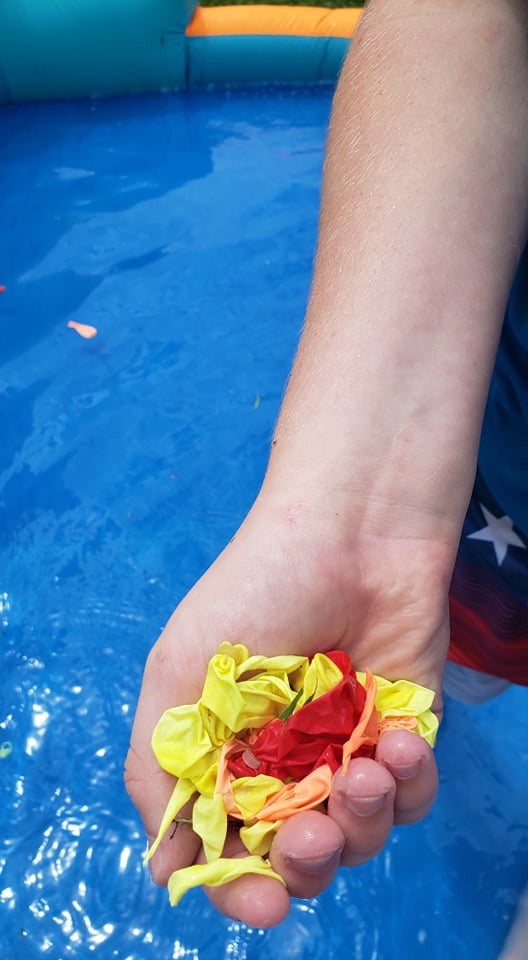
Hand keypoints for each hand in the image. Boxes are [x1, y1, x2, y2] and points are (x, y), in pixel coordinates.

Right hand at [125, 492, 448, 927]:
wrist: (349, 532)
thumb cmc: (255, 593)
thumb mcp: (177, 675)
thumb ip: (158, 771)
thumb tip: (165, 867)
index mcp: (227, 756)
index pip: (232, 850)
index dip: (243, 886)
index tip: (263, 902)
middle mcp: (286, 764)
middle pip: (300, 858)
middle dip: (308, 861)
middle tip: (314, 834)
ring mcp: (347, 750)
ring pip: (361, 837)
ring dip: (363, 818)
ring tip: (364, 769)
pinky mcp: (404, 732)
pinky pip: (413, 796)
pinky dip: (409, 784)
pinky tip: (396, 741)